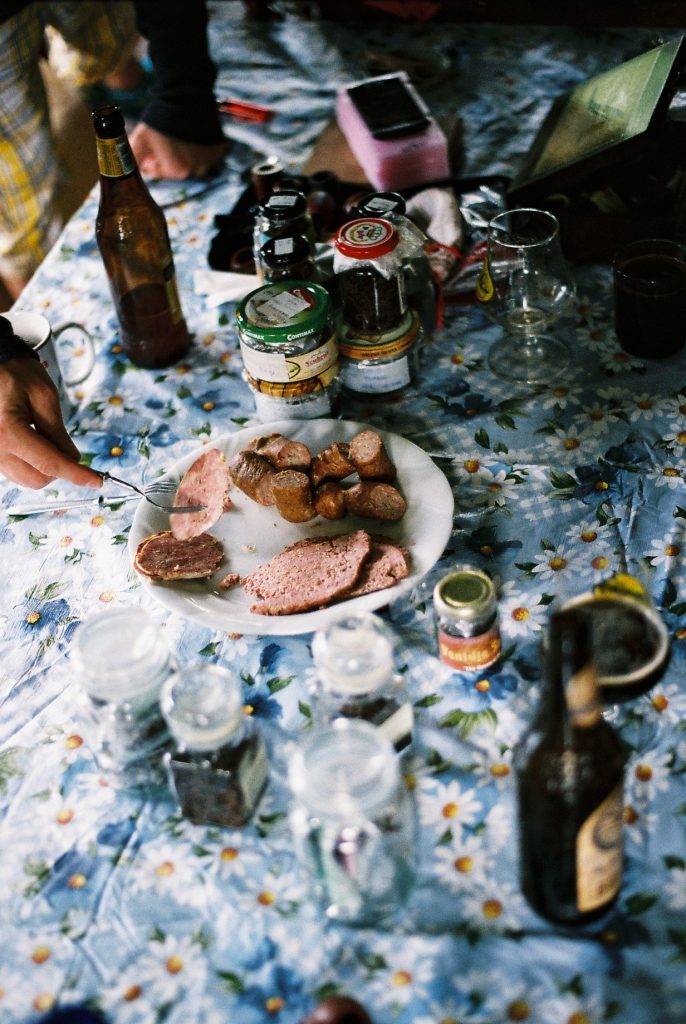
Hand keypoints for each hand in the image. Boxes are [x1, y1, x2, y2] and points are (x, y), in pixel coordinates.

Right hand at [0, 359, 102, 488]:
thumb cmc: (16, 376)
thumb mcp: (44, 397)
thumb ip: (58, 432)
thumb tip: (74, 459)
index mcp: (8, 431)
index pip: (49, 463)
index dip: (76, 474)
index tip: (96, 480)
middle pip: (40, 478)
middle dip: (60, 468)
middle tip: (66, 445)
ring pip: (29, 480)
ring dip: (46, 467)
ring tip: (45, 438)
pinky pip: (19, 473)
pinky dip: (34, 465)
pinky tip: (35, 443)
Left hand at [129, 123, 226, 179]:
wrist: (184, 96)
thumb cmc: (160, 117)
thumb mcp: (140, 138)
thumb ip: (132, 158)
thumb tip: (127, 169)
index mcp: (177, 171)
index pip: (158, 172)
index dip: (151, 158)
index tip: (151, 145)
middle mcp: (196, 170)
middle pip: (176, 167)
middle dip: (168, 156)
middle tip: (164, 138)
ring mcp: (210, 160)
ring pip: (192, 161)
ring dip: (185, 152)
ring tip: (177, 134)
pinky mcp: (218, 149)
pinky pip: (206, 152)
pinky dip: (199, 146)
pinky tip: (191, 132)